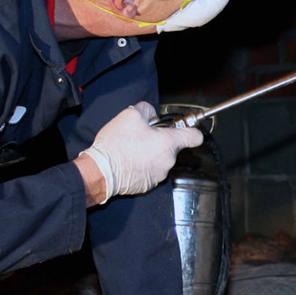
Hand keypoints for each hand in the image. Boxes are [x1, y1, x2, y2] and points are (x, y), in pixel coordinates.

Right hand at [79, 102, 202, 204]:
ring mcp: (159, 174)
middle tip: (143, 136)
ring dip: (151, 153)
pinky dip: (143, 166)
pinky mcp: (148, 185)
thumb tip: (151, 113)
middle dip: (160, 140)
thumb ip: (147, 109)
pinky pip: (150, 171)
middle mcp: (168, 161)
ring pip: (160, 159)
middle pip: (172, 147)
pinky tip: (129, 160)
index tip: (186, 128)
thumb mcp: (131, 114)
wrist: (100, 171)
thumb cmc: (116, 145)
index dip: (191, 130)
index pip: (195, 137)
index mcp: (169, 142)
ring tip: (132, 149)